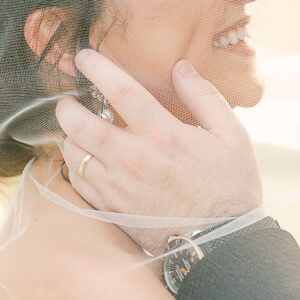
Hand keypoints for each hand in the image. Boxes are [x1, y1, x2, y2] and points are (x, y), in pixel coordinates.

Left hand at [55, 51, 262, 253]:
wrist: (221, 243)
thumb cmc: (231, 187)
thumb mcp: (232, 135)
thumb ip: (204, 96)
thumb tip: (181, 67)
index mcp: (164, 135)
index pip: (120, 91)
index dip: (98, 68)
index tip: (84, 56)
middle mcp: (134, 160)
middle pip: (80, 124)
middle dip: (67, 106)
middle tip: (69, 99)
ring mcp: (119, 188)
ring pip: (73, 154)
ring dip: (69, 137)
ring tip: (77, 130)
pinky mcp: (112, 210)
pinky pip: (79, 183)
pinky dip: (76, 166)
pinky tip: (86, 160)